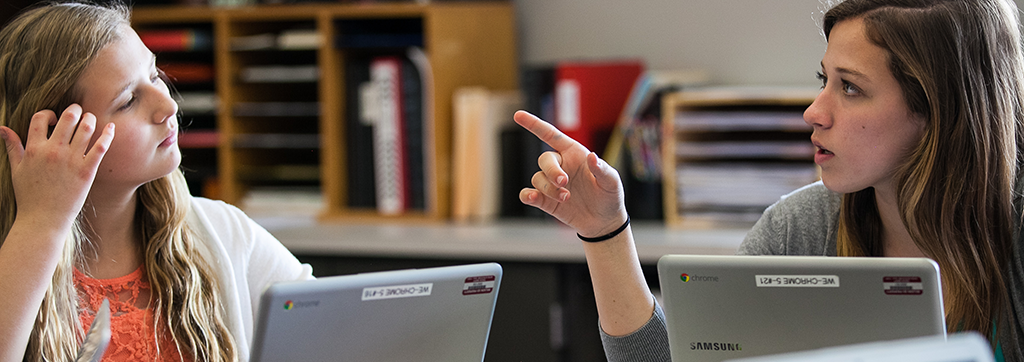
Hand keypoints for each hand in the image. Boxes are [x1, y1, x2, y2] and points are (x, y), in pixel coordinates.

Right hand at [1, 104, 113, 224]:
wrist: (43, 220)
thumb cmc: (29, 196)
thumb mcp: (17, 169)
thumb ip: (13, 146)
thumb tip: (2, 129)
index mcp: (34, 149)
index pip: (41, 117)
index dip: (49, 113)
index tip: (55, 119)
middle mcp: (53, 151)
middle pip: (68, 117)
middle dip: (75, 110)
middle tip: (78, 112)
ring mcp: (71, 160)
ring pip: (86, 128)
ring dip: (90, 119)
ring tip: (91, 120)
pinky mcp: (87, 171)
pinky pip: (101, 147)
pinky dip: (107, 134)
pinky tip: (111, 128)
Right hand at [514, 110, 627, 237]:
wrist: (604, 222)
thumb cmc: (609, 196)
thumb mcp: (612, 182)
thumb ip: (602, 169)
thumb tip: (592, 156)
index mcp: (574, 153)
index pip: (551, 135)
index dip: (534, 124)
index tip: (518, 115)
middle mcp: (560, 165)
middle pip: (544, 159)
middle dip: (551, 170)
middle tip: (564, 182)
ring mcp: (551, 183)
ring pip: (538, 178)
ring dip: (549, 188)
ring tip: (566, 198)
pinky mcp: (545, 200)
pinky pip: (528, 194)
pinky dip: (527, 196)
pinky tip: (533, 198)